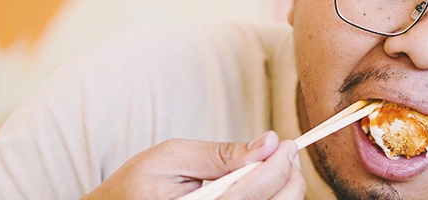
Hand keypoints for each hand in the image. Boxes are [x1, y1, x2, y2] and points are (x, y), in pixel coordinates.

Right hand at [82, 131, 304, 199]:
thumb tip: (268, 143)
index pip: (252, 192)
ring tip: (273, 167)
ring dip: (283, 191)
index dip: (277, 167)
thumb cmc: (138, 186)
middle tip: (285, 154)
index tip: (286, 145)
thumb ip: (221, 153)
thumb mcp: (172, 158)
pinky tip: (263, 186)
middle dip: (289, 179)